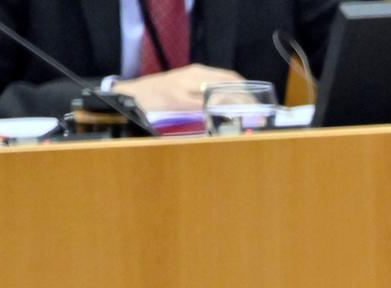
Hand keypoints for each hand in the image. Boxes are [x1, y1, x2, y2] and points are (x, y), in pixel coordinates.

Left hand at [110, 64, 246, 112]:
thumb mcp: (181, 103)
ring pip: (222, 85)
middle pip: (230, 81)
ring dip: (234, 97)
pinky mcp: (188, 84)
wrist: (133, 96)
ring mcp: (193, 77)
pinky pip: (212, 89)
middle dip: (244, 95)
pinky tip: (224, 109)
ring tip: (244, 112)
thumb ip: (205, 103)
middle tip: (255, 112)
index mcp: (200, 75)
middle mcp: (200, 72)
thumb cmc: (155, 99)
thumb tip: (227, 106)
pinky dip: (223, 98)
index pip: (232, 81)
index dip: (248, 93)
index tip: (258, 107)